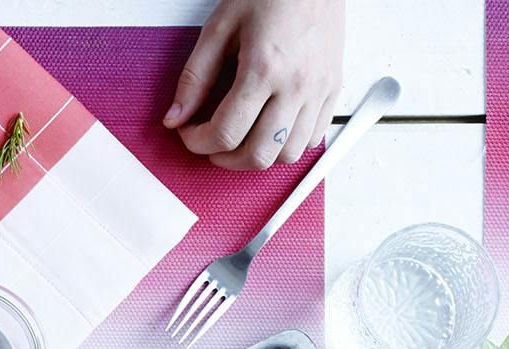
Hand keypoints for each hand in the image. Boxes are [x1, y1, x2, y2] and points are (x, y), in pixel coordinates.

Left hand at [165, 0, 344, 170]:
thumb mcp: (220, 28)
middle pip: (258, 155)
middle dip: (225, 159)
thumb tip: (176, 117)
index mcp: (264, 68)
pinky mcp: (333, 88)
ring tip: (241, 138)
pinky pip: (312, 139)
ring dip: (258, 156)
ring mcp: (319, 89)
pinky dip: (288, 145)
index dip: (197, 142)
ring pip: (288, 154)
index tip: (190, 132)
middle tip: (212, 143)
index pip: (225, 133)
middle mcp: (297, 85)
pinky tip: (270, 128)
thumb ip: (195, 77)